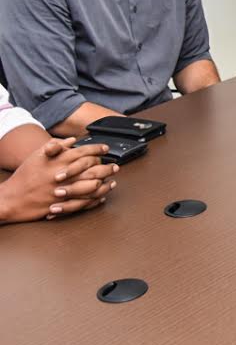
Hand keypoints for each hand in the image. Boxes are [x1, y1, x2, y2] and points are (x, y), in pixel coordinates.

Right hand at [0, 138, 118, 223]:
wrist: (12, 199)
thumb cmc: (25, 176)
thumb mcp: (37, 156)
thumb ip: (55, 146)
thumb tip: (72, 141)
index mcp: (57, 161)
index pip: (83, 152)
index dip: (97, 149)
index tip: (107, 148)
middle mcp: (63, 175)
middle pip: (92, 169)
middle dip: (107, 167)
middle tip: (115, 166)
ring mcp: (64, 190)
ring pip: (91, 186)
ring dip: (105, 183)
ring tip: (112, 180)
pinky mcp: (63, 204)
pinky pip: (85, 201)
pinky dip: (95, 198)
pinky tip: (102, 196)